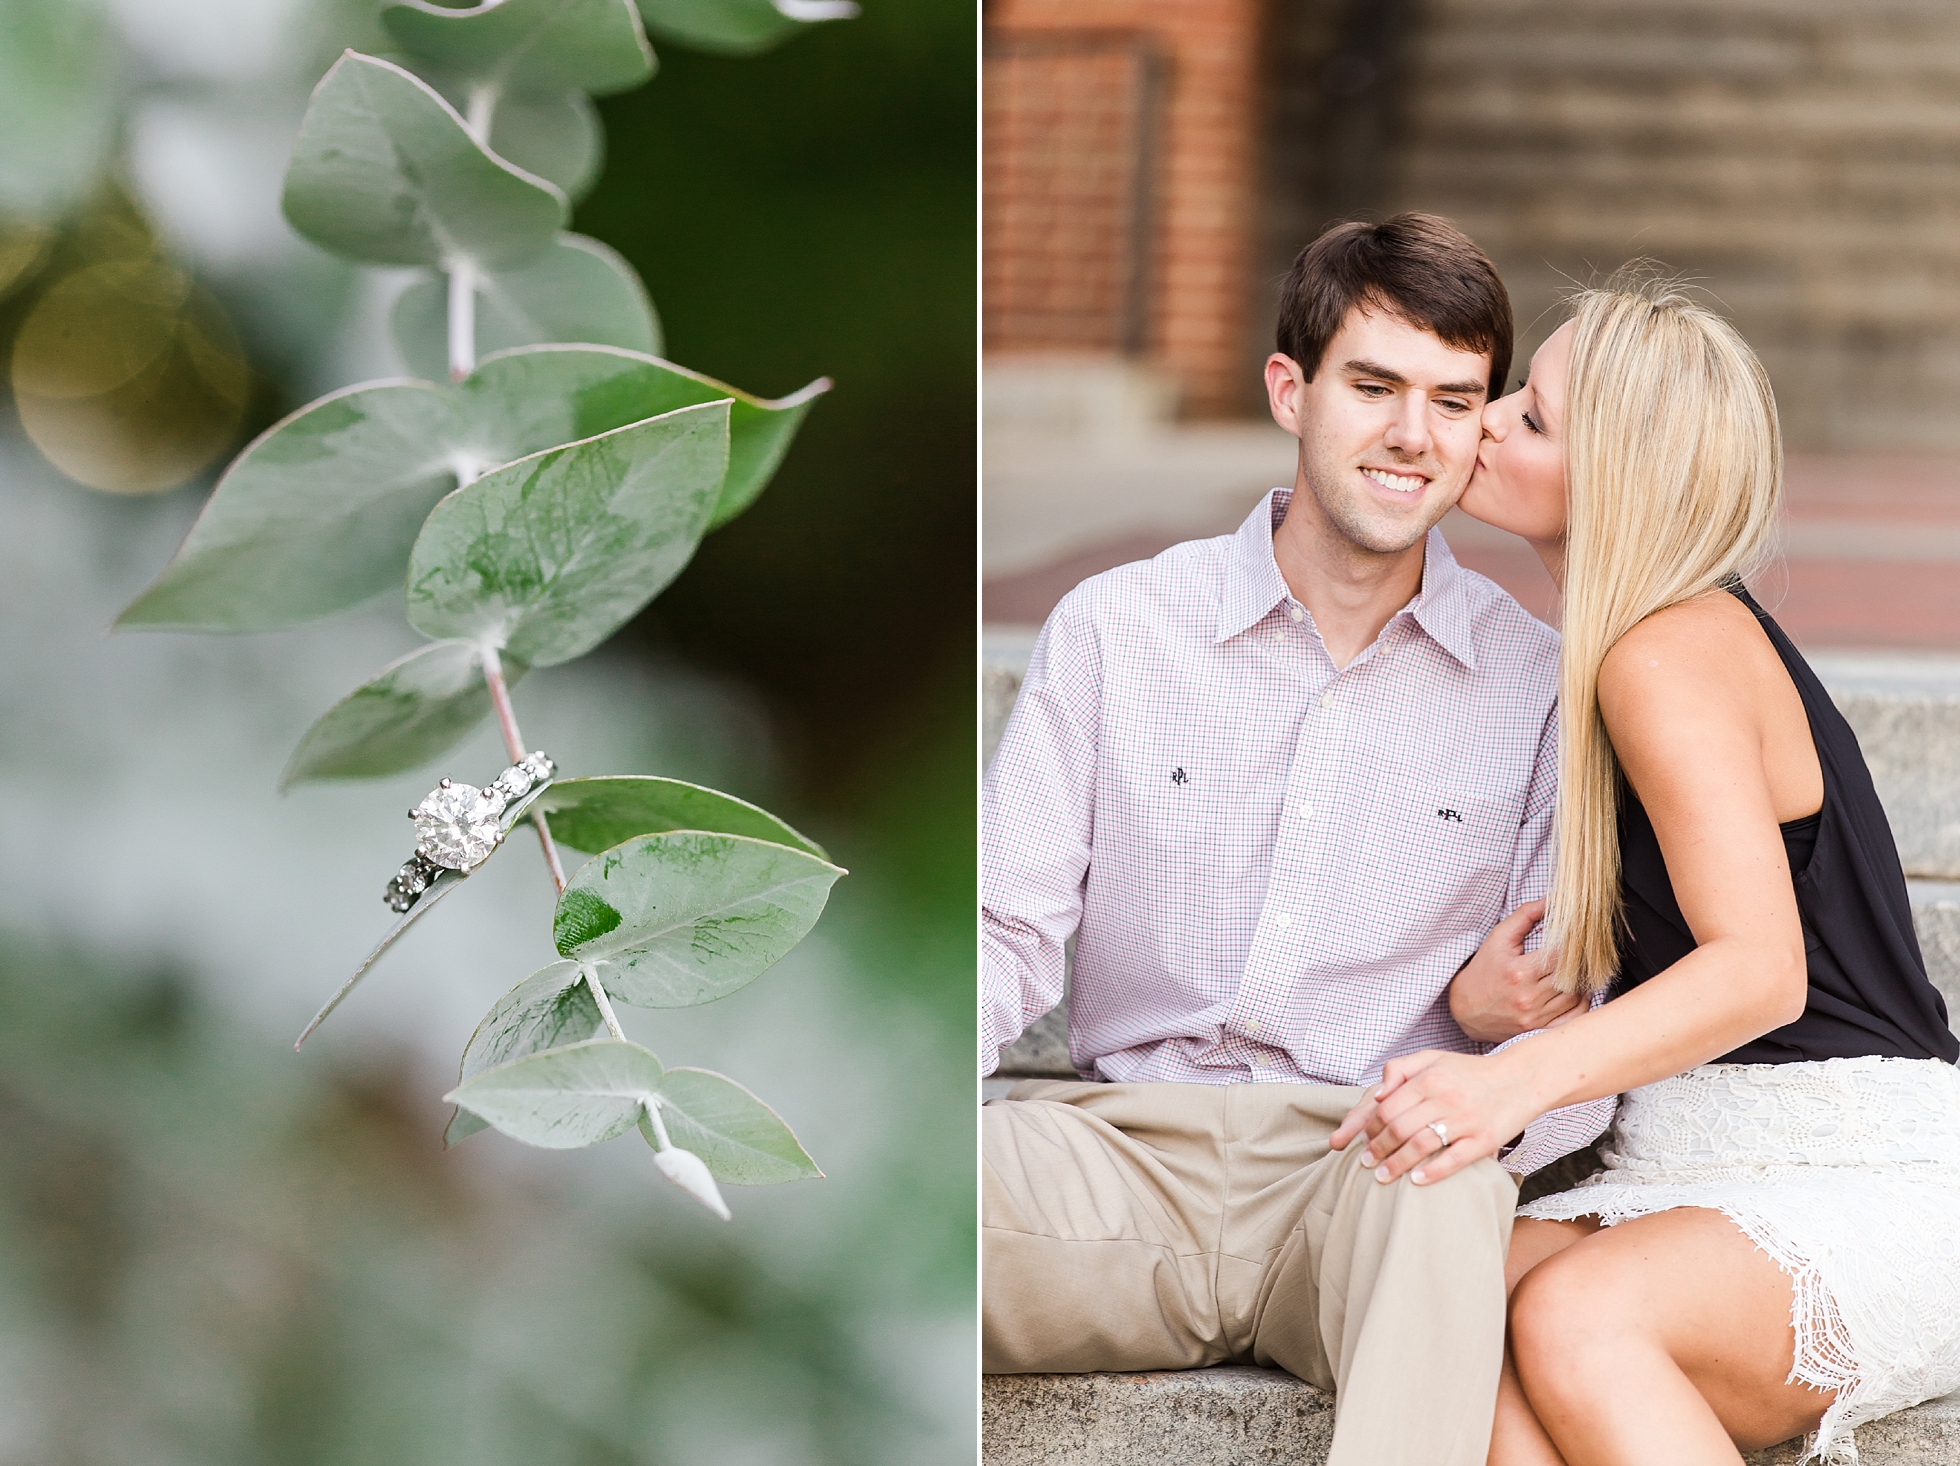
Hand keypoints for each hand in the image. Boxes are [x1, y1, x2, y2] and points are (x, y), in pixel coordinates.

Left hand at [1329, 1048, 1542, 1185]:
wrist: (1520, 1079)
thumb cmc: (1470, 1072)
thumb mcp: (1433, 1058)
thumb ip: (1400, 1069)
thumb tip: (1377, 1094)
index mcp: (1428, 1079)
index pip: (1385, 1108)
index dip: (1369, 1128)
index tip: (1362, 1142)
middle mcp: (1444, 1098)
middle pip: (1398, 1129)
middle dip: (1376, 1150)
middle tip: (1366, 1163)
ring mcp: (1465, 1120)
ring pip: (1420, 1146)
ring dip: (1396, 1165)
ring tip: (1382, 1176)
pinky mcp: (1485, 1139)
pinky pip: (1453, 1160)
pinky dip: (1431, 1173)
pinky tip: (1416, 1180)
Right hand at [1447, 899, 1577, 1042]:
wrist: (1466, 1009)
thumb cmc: (1483, 970)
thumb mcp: (1498, 938)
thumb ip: (1526, 915)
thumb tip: (1553, 899)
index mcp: (1519, 972)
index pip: (1562, 954)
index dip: (1572, 944)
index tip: (1574, 937)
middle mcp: (1529, 997)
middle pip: (1572, 975)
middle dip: (1578, 961)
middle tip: (1578, 952)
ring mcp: (1535, 1017)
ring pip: (1577, 995)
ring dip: (1581, 981)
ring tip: (1573, 970)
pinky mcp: (1540, 1029)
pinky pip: (1575, 1016)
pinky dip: (1581, 1002)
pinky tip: (1573, 991)